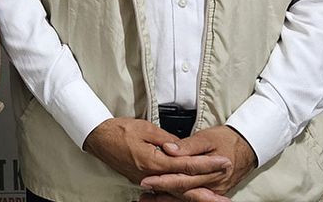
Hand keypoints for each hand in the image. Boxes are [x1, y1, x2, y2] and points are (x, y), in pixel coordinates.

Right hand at [83, 118, 229, 185]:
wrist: (97, 137)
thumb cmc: (118, 130)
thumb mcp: (145, 128)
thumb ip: (166, 139)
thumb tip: (181, 147)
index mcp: (153, 162)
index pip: (186, 166)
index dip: (207, 164)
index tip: (223, 162)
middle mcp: (151, 176)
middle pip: (184, 187)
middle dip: (207, 191)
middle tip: (225, 197)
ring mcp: (146, 180)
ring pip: (176, 192)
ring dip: (196, 196)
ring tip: (214, 200)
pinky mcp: (143, 179)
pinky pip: (166, 190)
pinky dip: (181, 194)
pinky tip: (191, 196)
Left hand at [141, 125, 257, 198]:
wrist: (247, 147)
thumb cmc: (226, 140)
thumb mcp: (206, 137)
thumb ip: (187, 145)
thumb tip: (169, 149)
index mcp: (212, 170)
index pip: (183, 177)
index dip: (163, 180)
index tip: (146, 180)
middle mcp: (213, 184)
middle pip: (183, 191)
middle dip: (161, 192)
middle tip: (142, 191)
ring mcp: (213, 190)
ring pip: (186, 197)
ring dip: (166, 199)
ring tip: (146, 199)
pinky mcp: (212, 192)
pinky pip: (192, 198)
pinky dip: (177, 199)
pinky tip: (162, 198)